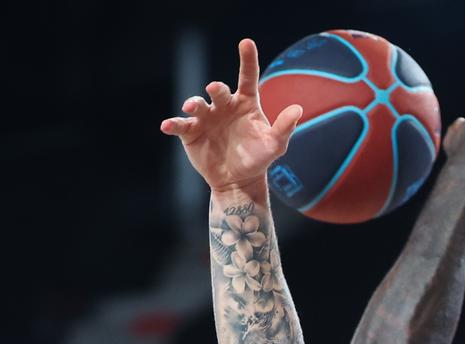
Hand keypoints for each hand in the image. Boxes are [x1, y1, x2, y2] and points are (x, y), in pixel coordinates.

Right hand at [161, 39, 304, 196]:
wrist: (237, 180)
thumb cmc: (257, 158)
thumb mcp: (274, 145)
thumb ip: (284, 128)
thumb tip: (297, 110)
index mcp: (245, 102)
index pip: (247, 76)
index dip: (247, 59)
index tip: (246, 43)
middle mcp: (224, 105)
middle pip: (219, 91)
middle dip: (216, 89)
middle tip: (214, 88)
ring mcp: (206, 118)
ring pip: (198, 105)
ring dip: (193, 103)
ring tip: (191, 107)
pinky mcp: (191, 133)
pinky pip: (180, 125)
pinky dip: (173, 124)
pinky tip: (167, 126)